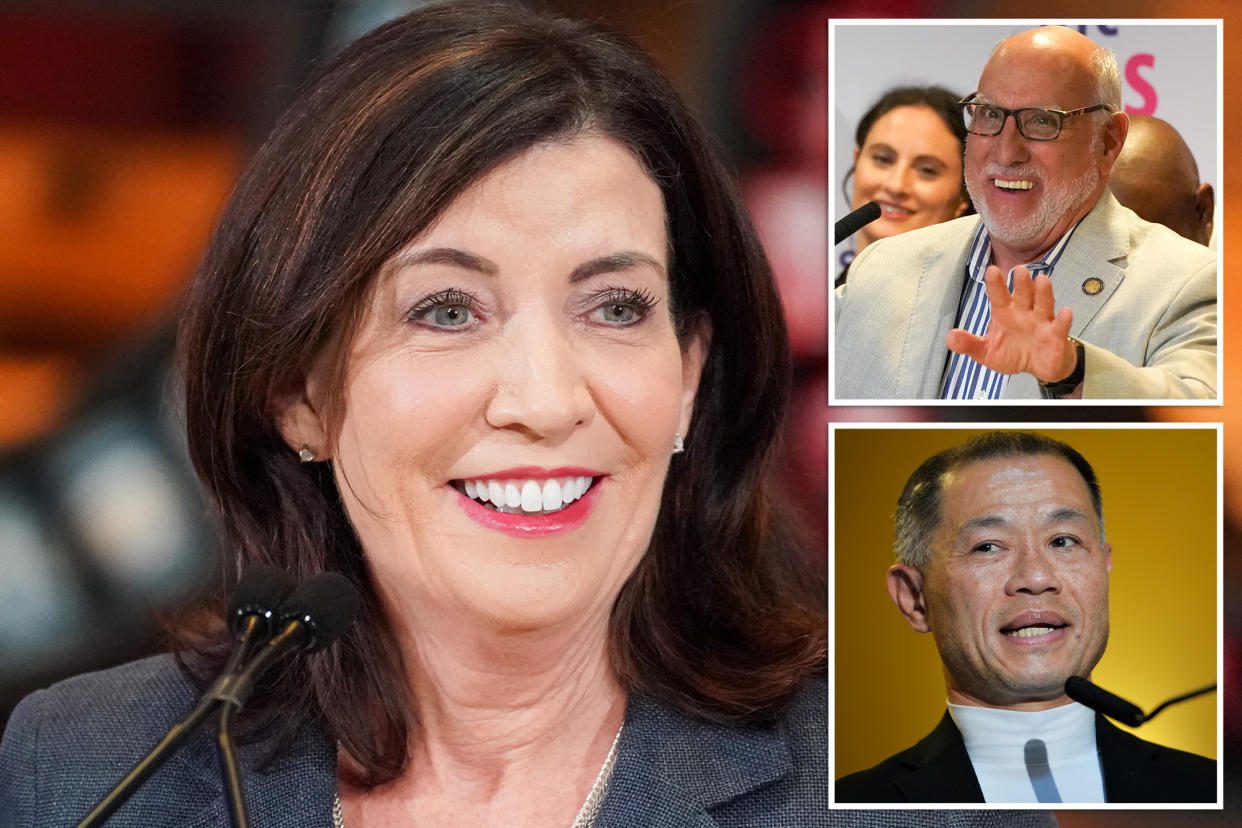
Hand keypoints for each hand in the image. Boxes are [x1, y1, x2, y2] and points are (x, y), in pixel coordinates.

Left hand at [946, 265, 1076, 382]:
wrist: (1038, 366)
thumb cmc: (1012, 353)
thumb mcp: (986, 351)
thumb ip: (969, 344)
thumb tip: (950, 337)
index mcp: (1005, 312)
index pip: (998, 295)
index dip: (996, 284)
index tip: (992, 270)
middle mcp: (1024, 312)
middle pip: (1023, 294)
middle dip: (1021, 283)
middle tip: (1019, 270)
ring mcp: (1041, 321)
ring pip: (1043, 304)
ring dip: (1043, 293)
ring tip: (1042, 280)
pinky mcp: (1055, 335)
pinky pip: (1059, 326)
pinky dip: (1063, 320)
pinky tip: (1066, 312)